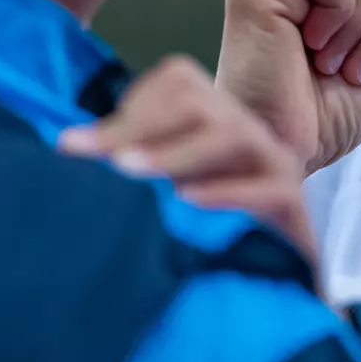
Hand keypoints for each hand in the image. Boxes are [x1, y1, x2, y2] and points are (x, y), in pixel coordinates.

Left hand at [57, 56, 316, 264]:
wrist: (280, 280)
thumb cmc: (213, 231)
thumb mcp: (170, 189)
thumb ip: (133, 161)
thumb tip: (67, 146)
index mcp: (215, 119)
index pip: (178, 81)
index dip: (129, 107)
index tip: (78, 145)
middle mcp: (245, 131)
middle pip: (198, 101)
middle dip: (140, 127)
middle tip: (99, 160)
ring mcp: (273, 164)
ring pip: (230, 134)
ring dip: (174, 153)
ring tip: (128, 171)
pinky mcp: (293, 205)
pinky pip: (266, 189)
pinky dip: (225, 193)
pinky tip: (186, 203)